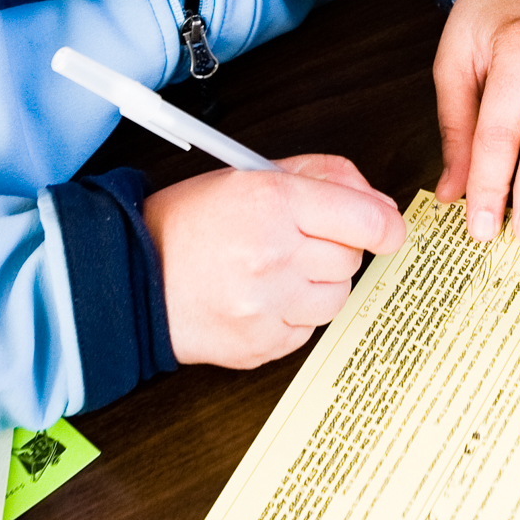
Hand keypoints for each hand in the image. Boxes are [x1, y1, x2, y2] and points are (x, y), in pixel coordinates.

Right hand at [143, 155, 406, 367]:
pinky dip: (295, 314)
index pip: (366, 221)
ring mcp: (268, 306)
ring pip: (337, 297)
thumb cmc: (190, 223)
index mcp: (273, 202)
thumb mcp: (252, 174)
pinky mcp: (261, 345)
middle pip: (352, 258)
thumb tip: (379, 204)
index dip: (386, 225)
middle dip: (336, 247)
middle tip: (299, 240)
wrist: (133, 278)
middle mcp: (274, 255)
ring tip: (278, 270)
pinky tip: (263, 297)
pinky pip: (308, 329)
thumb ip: (323, 177)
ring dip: (319, 283)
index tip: (386, 229)